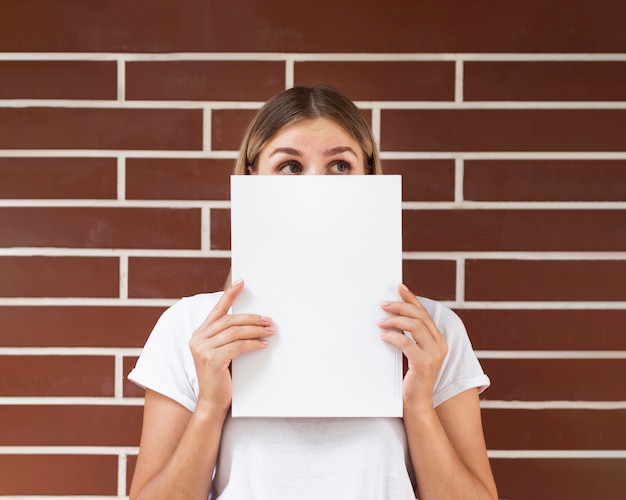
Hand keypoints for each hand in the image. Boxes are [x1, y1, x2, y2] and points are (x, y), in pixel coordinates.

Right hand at [188, 279, 274, 414]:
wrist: (211, 402)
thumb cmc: (220, 377)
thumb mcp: (221, 352)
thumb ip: (228, 337)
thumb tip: (253, 322)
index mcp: (199, 334)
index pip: (217, 310)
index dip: (229, 295)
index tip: (241, 282)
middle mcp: (198, 339)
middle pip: (230, 320)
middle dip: (252, 318)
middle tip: (268, 320)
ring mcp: (202, 349)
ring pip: (235, 332)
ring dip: (256, 330)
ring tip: (270, 331)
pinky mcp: (212, 359)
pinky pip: (237, 346)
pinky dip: (253, 344)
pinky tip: (263, 344)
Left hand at [378, 284, 447, 413]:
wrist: (417, 403)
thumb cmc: (412, 377)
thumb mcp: (414, 353)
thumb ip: (411, 337)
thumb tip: (394, 316)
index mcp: (439, 340)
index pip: (425, 313)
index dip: (412, 298)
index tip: (400, 288)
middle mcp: (440, 345)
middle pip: (420, 316)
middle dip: (400, 306)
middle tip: (384, 304)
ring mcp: (434, 354)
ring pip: (415, 325)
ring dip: (395, 320)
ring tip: (381, 322)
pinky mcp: (424, 363)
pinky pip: (406, 342)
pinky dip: (393, 336)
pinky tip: (383, 337)